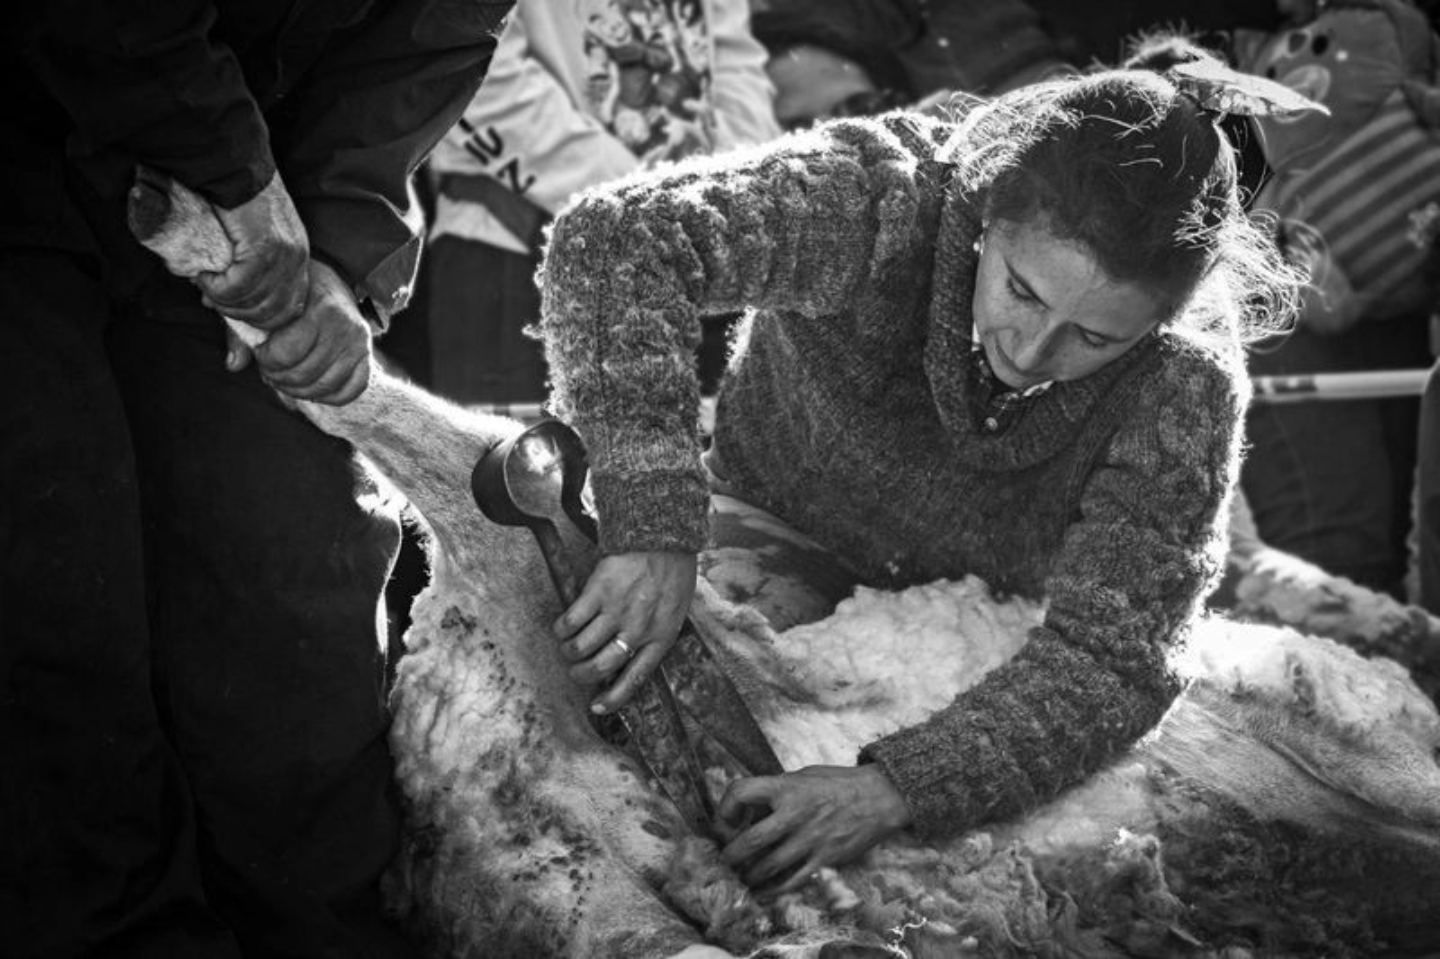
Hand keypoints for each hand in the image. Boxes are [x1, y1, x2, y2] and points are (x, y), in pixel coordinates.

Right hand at [196, 170, 308, 328]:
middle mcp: (297, 259)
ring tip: (205, 284)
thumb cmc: (236, 201)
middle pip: (273, 312)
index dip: (260, 318)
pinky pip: (239, 286)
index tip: (232, 309)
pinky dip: (217, 288)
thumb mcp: (252, 241)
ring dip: (224, 300)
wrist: (233, 168)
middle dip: (239, 313)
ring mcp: (283, 256)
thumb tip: (223, 306)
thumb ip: (247, 272)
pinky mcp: (263, 249)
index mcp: (298, 258)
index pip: (290, 308)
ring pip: (253, 301)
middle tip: (212, 299)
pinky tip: (204, 276)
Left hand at [252, 259, 372, 404]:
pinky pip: (350, 390)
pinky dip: (329, 396)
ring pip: (324, 386)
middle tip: (270, 369)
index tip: (261, 351)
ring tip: (286, 379)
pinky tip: (312, 387)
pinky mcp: (367, 357)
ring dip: (298, 390)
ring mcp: (359, 343)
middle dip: (278, 377)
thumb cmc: (292, 295)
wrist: (329, 281)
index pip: (286, 353)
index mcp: (319, 306)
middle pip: (303, 373)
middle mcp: (344, 325)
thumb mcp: (266, 303)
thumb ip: (243, 332)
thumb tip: (233, 365)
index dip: (265, 360)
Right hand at [554, 550, 696, 713]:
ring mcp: (616, 612)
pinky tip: (562, 626)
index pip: (634, 680)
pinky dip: (561, 628)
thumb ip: (655, 635)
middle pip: (600, 668)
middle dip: (581, 675)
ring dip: (568, 652)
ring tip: (567, 646)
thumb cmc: (672, 574)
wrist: (663, 537)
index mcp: (661, 638)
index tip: (597, 708)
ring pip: (580, 648)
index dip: (613, 699)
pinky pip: (570, 621)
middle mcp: (637, 630)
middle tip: (575, 670)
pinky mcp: (597, 593)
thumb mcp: (675, 612)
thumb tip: (627, 657)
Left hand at [716, 765, 911, 890]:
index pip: (740, 792)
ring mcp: (809, 839)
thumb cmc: (838, 784)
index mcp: (786, 788)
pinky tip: (763, 891)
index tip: (724, 821)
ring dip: (749, 876)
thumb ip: (776, 791)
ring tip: (743, 876)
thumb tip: (749, 810)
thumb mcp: (803, 777)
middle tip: (726, 859)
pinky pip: (791, 881)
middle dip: (730, 855)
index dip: (724, 808)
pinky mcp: (824, 859)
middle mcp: (794, 814)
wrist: (879, 798)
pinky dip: (772, 890)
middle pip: (749, 841)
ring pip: (766, 867)